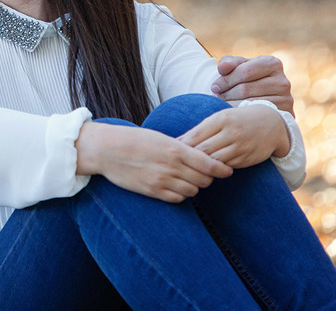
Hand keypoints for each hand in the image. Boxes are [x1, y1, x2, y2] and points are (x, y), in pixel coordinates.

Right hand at [76, 122, 232, 202]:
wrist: (107, 150)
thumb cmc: (133, 139)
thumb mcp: (160, 137)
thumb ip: (180, 148)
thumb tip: (199, 156)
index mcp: (175, 148)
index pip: (208, 163)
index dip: (221, 169)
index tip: (227, 170)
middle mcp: (171, 166)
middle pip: (204, 179)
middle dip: (207, 177)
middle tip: (203, 172)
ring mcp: (162, 181)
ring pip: (192, 190)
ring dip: (193, 186)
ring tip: (187, 178)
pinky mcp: (153, 191)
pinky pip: (177, 198)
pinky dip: (181, 194)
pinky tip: (175, 186)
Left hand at [177, 105, 288, 168]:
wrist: (271, 123)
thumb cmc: (238, 119)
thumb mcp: (220, 117)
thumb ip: (201, 129)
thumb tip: (177, 141)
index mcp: (221, 119)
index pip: (196, 135)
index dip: (182, 146)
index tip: (171, 152)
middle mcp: (231, 132)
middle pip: (203, 150)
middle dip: (189, 158)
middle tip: (178, 164)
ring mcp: (240, 146)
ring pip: (214, 162)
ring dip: (202, 167)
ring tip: (190, 170)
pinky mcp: (246, 159)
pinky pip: (226, 167)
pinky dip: (216, 170)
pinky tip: (208, 171)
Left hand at [212, 55, 293, 113]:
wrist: (267, 101)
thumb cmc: (249, 79)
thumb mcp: (240, 67)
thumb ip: (229, 63)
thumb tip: (222, 67)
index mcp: (273, 63)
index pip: (244, 71)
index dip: (226, 80)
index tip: (214, 87)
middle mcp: (283, 81)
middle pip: (245, 89)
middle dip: (226, 94)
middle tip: (216, 98)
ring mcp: (286, 99)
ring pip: (250, 104)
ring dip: (231, 105)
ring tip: (222, 105)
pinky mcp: (285, 115)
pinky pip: (257, 117)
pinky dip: (242, 116)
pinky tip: (234, 114)